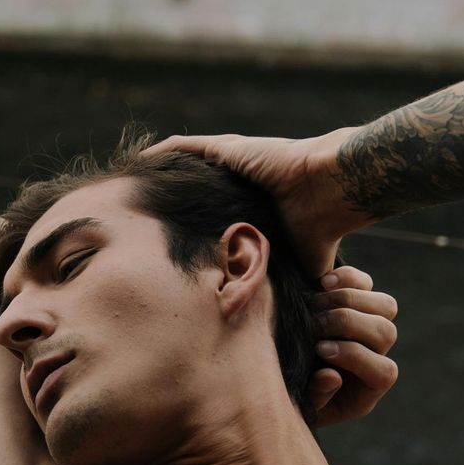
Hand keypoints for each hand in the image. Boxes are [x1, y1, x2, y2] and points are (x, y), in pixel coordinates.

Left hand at [142, 130, 360, 278]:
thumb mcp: (299, 261)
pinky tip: (140, 161)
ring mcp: (232, 160)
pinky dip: (162, 153)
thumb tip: (302, 317)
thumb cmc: (321, 227)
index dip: (193, 220)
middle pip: (195, 187)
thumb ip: (293, 281)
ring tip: (132, 188)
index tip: (170, 240)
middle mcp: (240, 178)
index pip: (214, 209)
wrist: (331, 191)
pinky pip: (184, 147)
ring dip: (162, 176)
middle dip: (171, 199)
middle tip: (140, 218)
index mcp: (253, 201)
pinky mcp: (227, 148)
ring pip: (186, 166)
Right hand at [303, 264, 398, 427]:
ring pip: (386, 306)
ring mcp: (368, 325)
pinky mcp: (355, 299)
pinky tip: (322, 284)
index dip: (355, 356)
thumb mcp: (300, 404)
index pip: (384, 372)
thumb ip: (316, 397)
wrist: (274, 366)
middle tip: (315, 324)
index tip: (320, 350)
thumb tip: (332, 376)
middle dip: (349, 323)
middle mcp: (374, 354)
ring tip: (314, 303)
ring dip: (349, 300)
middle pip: (386, 332)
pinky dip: (347, 278)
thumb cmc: (290, 394)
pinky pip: (366, 282)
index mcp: (366, 386)